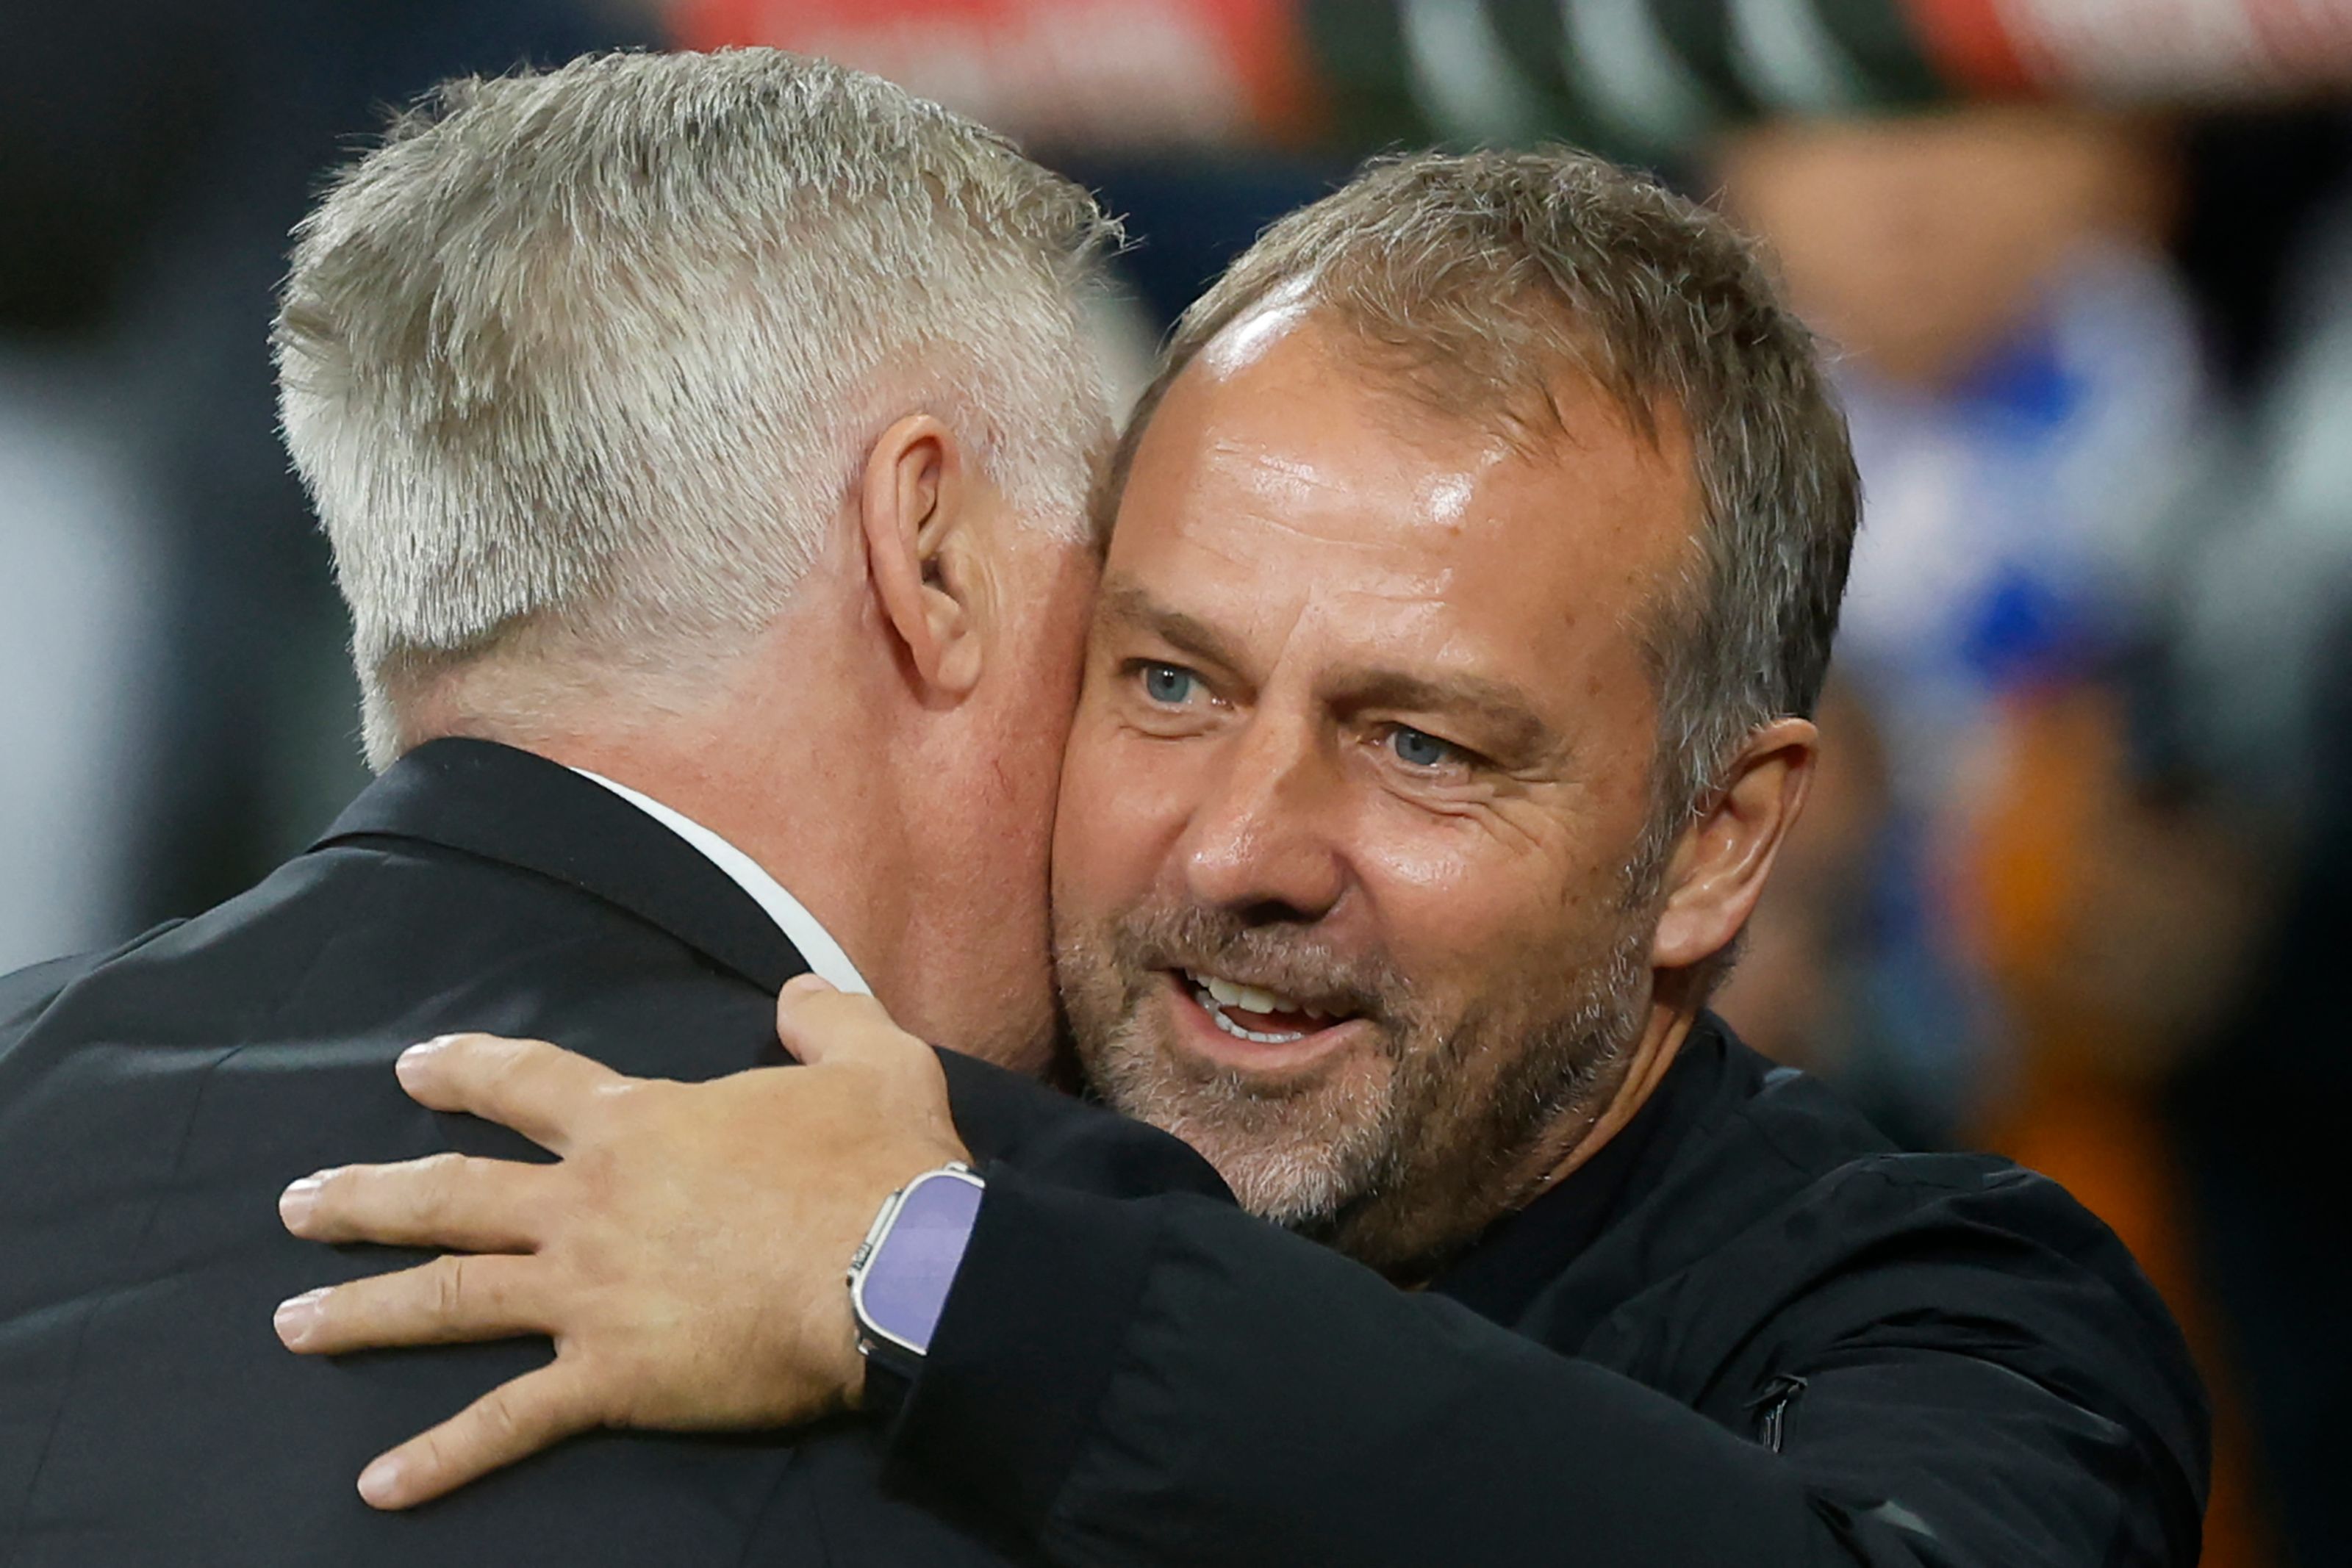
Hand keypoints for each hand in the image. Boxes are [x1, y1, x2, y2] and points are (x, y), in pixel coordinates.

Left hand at [272, 975, 969, 1508]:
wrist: (895, 1270)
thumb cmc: (880, 1166)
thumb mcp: (870, 1059)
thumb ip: (823, 1014)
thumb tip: (795, 991)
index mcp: (639, 1126)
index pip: (528, 1083)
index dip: (464, 1070)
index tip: (410, 1068)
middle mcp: (588, 1204)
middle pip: (451, 1193)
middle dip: (364, 1198)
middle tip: (297, 1204)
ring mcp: (588, 1293)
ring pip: (451, 1296)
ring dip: (364, 1312)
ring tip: (292, 1326)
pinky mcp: (611, 1377)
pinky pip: (509, 1422)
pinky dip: (441, 1456)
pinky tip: (379, 1486)